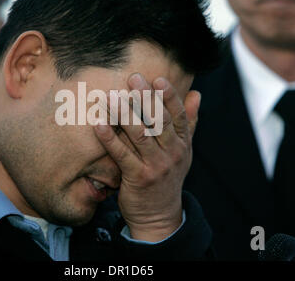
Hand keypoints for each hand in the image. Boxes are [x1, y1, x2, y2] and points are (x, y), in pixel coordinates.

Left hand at [93, 73, 200, 241]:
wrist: (159, 215)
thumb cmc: (168, 177)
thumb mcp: (183, 150)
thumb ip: (189, 121)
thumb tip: (196, 94)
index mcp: (183, 144)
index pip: (178, 115)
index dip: (169, 96)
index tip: (158, 79)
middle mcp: (173, 153)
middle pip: (159, 121)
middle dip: (146, 98)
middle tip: (133, 78)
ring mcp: (156, 166)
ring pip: (140, 134)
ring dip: (125, 114)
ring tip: (112, 97)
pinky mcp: (138, 178)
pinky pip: (122, 155)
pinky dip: (110, 138)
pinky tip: (99, 124)